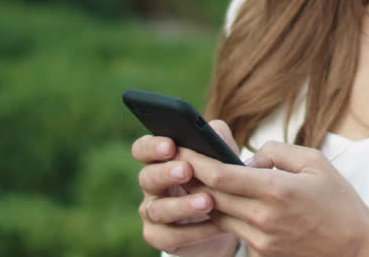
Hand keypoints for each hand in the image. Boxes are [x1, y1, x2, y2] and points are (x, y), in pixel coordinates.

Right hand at [133, 120, 240, 256]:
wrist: (225, 219)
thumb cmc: (217, 179)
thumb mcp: (222, 157)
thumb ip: (218, 140)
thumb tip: (215, 131)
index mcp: (160, 160)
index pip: (143, 149)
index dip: (152, 146)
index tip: (170, 145)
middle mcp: (151, 185)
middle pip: (147, 177)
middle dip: (166, 173)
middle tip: (186, 170)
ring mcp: (153, 212)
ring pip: (158, 209)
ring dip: (183, 205)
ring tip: (208, 201)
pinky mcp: (160, 237)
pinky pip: (171, 236)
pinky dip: (196, 231)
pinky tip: (217, 225)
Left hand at [185, 141, 368, 256]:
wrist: (355, 247)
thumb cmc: (338, 201)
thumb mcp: (315, 162)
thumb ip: (277, 151)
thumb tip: (248, 156)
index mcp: (276, 190)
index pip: (221, 175)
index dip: (196, 161)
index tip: (183, 148)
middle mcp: (264, 218)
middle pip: (211, 197)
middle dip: (190, 178)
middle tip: (175, 161)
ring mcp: (261, 241)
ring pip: (217, 216)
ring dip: (202, 198)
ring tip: (192, 179)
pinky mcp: (262, 255)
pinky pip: (234, 232)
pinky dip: (223, 216)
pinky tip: (219, 203)